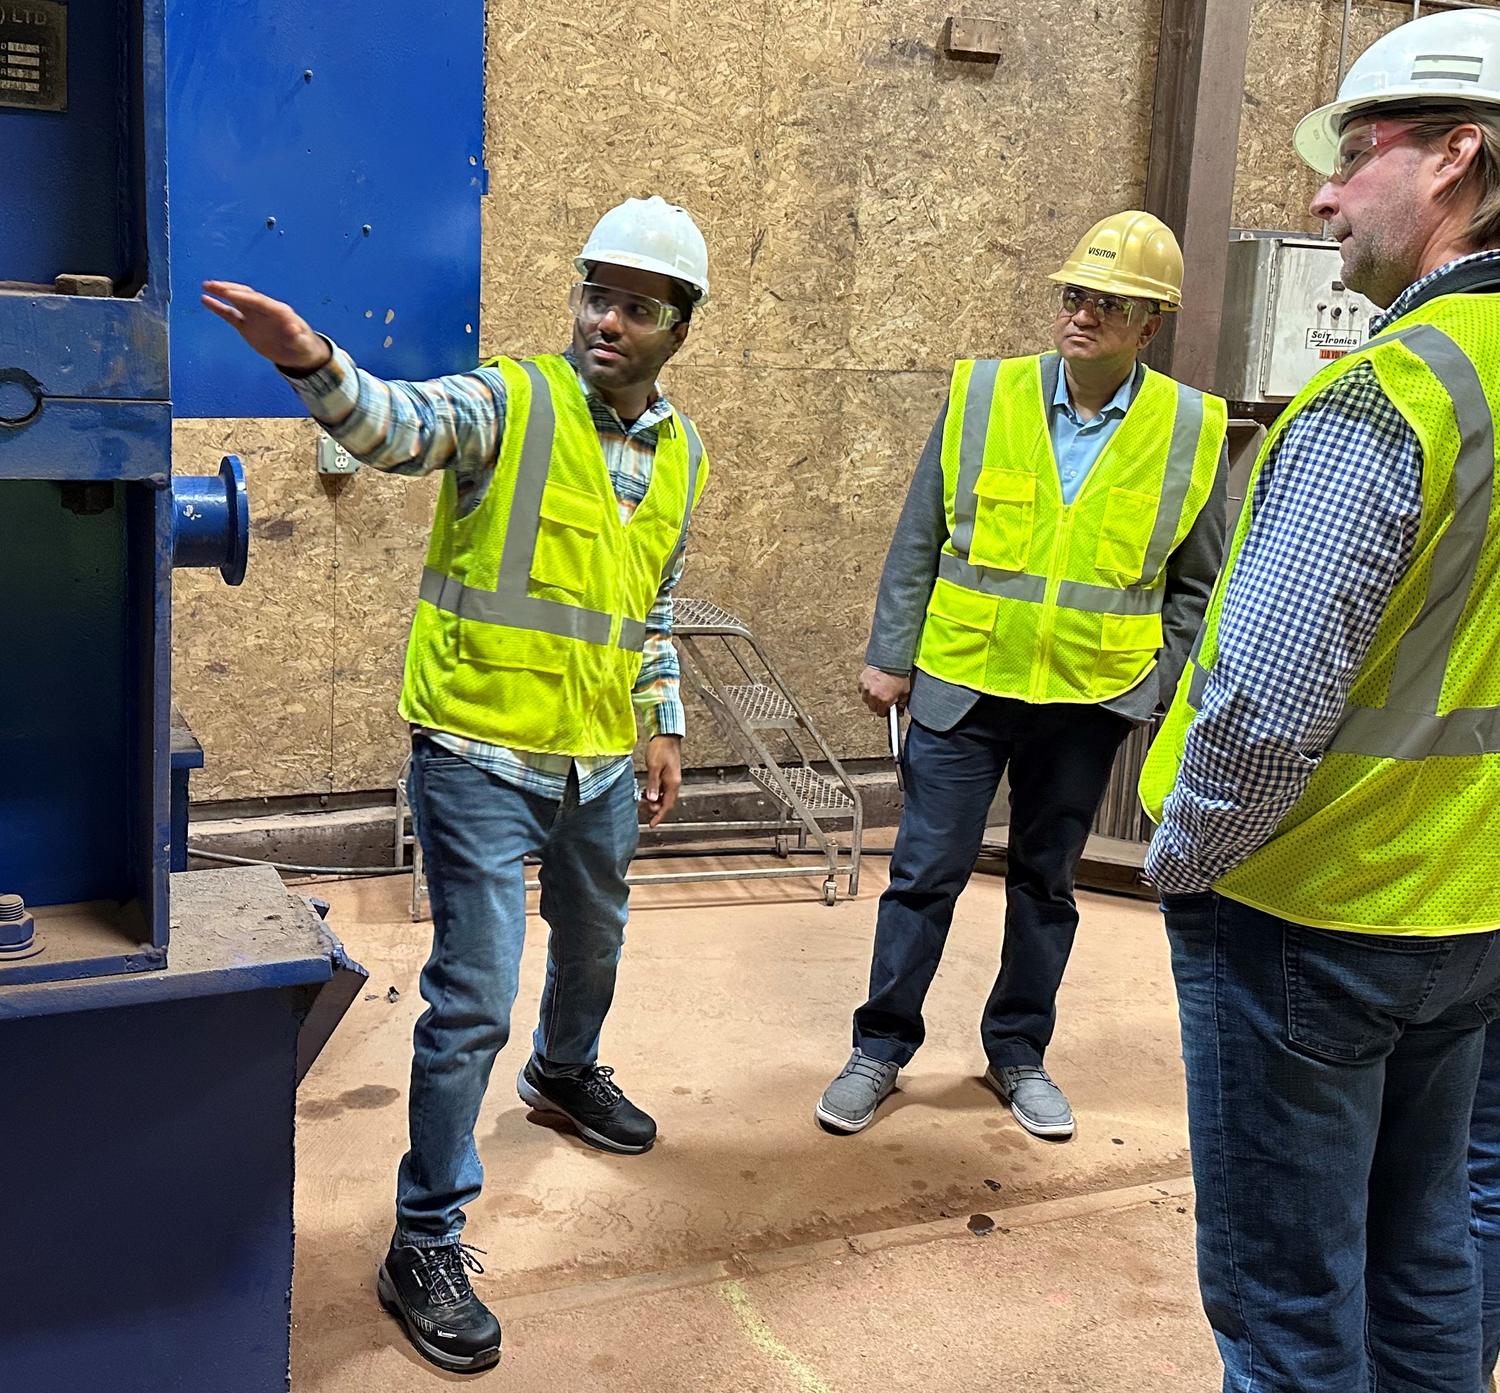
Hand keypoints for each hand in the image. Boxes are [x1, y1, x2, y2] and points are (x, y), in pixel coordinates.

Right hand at [200, 280, 331, 374]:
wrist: (299, 353)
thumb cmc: (304, 347)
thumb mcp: (303, 344)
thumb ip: (298, 338)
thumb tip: (294, 329)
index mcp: (279, 312)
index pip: (261, 302)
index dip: (246, 298)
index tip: (230, 294)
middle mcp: (265, 310)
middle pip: (247, 296)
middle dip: (231, 290)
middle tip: (214, 285)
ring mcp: (254, 316)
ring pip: (237, 301)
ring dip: (222, 293)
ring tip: (206, 286)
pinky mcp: (246, 325)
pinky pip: (230, 314)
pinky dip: (218, 307)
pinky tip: (205, 299)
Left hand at [641, 735, 682, 828]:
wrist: (666, 736)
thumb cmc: (661, 748)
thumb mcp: (654, 767)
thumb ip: (653, 784)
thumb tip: (652, 800)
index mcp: (672, 783)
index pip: (667, 805)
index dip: (659, 816)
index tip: (652, 824)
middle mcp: (674, 783)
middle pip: (666, 802)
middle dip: (654, 808)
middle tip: (642, 806)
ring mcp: (671, 779)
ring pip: (663, 796)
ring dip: (654, 801)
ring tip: (642, 799)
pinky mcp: (668, 775)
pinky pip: (662, 789)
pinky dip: (654, 793)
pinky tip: (647, 790)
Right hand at [858, 665, 910, 716]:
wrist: (891, 660)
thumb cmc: (898, 675)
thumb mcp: (905, 691)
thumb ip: (902, 704)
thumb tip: (900, 713)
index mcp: (885, 700)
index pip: (880, 713)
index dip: (884, 711)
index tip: (886, 708)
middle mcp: (874, 696)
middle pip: (872, 708)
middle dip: (877, 705)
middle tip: (882, 699)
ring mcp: (866, 689)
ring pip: (866, 700)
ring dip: (870, 698)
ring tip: (877, 691)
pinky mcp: (862, 681)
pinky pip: (861, 690)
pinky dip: (866, 689)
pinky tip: (872, 685)